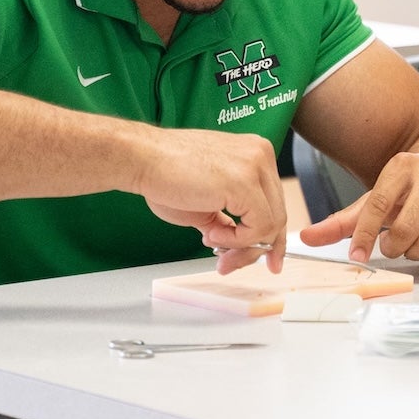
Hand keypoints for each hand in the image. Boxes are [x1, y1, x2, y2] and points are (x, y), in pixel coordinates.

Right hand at [135, 129, 288, 273]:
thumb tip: (239, 244)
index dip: (270, 236)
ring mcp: (256, 167)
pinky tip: (211, 234)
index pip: (274, 202)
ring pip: (271, 224)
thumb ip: (229, 220)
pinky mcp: (245, 183)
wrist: (142, 160)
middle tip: (230, 264)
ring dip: (241, 245)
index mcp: (255, 154)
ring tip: (212, 242)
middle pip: (276, 214)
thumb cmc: (165, 174)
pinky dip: (236, 240)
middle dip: (254, 248)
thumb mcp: (208, 202)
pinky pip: (259, 227)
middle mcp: (261, 156)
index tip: (267, 259)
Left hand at [299, 150, 418, 266]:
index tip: (357, 254)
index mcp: (403, 168)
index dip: (365, 235)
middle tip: (394, 244)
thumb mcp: (383, 194)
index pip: (377, 206)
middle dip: (393, 247)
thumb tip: (307, 238)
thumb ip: (346, 219)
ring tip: (416, 242)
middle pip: (403, 232)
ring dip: (415, 254)